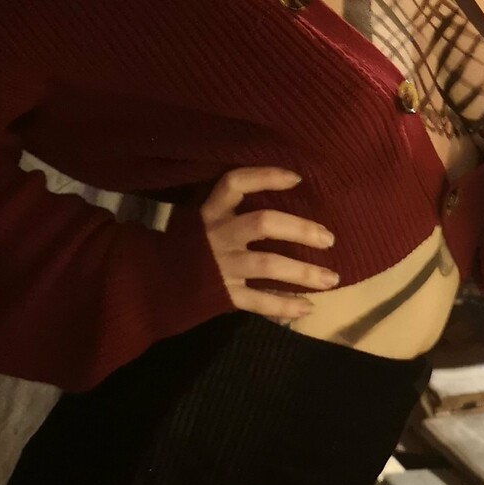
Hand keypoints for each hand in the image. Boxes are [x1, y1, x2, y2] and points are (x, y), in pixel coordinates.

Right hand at [200, 168, 338, 321]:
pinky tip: (307, 307)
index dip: (265, 177)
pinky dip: (285, 305)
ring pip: (268, 264)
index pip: (235, 183)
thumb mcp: (201, 222)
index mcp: (211, 212)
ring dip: (303, 273)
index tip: (297, 179)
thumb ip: (232, 213)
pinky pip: (259, 300)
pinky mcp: (222, 294)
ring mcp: (221, 265)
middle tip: (329, 239)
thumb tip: (285, 201)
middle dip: (300, 229)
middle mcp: (217, 235)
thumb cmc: (186, 248)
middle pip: (263, 223)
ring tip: (331, 280)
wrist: (152, 285)